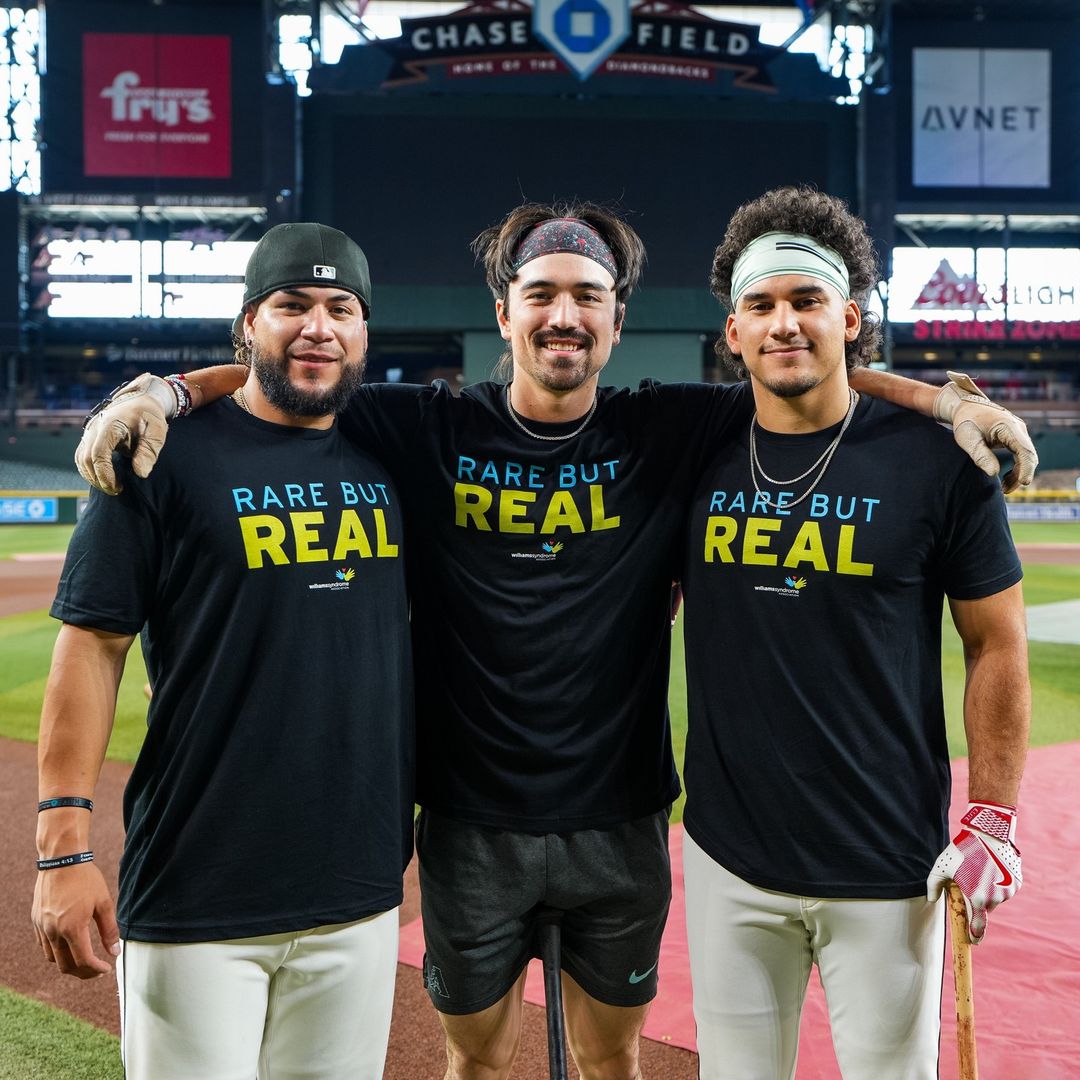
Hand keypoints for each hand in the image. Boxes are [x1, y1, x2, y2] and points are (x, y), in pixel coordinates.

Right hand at [32, 863, 120, 978]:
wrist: (61, 860)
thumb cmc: (85, 878)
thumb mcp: (104, 902)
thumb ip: (109, 929)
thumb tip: (115, 951)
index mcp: (72, 928)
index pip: (83, 961)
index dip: (96, 969)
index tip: (107, 969)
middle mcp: (53, 932)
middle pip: (66, 966)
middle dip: (83, 972)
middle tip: (97, 970)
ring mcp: (42, 927)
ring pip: (52, 959)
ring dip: (68, 964)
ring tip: (84, 959)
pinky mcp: (36, 921)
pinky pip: (44, 945)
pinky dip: (57, 952)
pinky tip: (69, 945)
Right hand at [76, 374, 176, 494]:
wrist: (140, 400)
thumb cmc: (149, 416)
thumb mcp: (157, 431)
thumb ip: (149, 451)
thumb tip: (141, 473)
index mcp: (110, 425)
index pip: (99, 453)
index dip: (104, 474)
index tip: (117, 487)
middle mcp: (94, 427)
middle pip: (86, 458)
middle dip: (99, 478)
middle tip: (117, 490)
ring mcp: (89, 431)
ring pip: (81, 458)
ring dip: (92, 476)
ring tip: (111, 487)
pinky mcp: (89, 436)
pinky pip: (81, 456)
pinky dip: (89, 470)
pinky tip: (103, 478)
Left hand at [927, 800, 1020, 943]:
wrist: (988, 833)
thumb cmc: (962, 851)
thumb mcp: (941, 867)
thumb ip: (933, 886)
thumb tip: (932, 900)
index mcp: (977, 899)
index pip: (977, 926)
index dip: (974, 935)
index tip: (972, 941)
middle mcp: (995, 899)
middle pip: (984, 909)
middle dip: (977, 901)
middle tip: (969, 882)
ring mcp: (1008, 891)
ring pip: (996, 898)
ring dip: (988, 891)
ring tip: (979, 870)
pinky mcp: (1016, 883)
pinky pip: (1005, 889)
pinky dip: (998, 883)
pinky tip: (991, 867)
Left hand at [933, 371, 1037, 493]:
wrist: (966, 407)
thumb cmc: (965, 422)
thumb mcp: (968, 439)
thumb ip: (980, 455)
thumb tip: (994, 473)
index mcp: (1008, 426)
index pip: (1024, 450)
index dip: (1026, 467)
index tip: (1024, 483)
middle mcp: (1018, 428)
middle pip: (1029, 455)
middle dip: (1021, 474)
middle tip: (1006, 491)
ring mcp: (1018, 432)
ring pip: (1026, 456)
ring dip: (1018, 473)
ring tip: (1004, 488)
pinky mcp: (1015, 437)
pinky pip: (1021, 455)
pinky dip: (1016, 468)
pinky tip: (1006, 479)